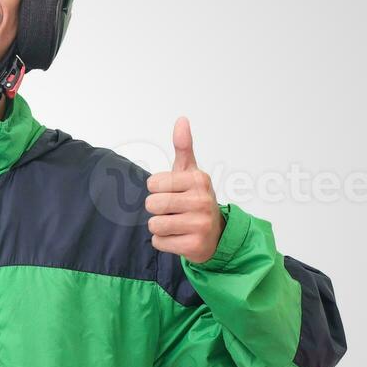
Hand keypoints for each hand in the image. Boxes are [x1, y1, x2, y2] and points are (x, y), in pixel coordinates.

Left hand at [145, 117, 224, 262]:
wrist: (215, 233)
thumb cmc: (195, 199)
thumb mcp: (190, 172)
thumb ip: (183, 147)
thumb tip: (181, 120)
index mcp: (198, 179)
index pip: (153, 183)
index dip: (157, 189)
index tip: (172, 192)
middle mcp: (202, 201)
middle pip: (152, 204)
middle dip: (157, 209)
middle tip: (173, 210)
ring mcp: (200, 224)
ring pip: (154, 224)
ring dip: (160, 226)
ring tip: (176, 224)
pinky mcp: (194, 246)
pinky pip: (159, 242)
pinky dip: (164, 241)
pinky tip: (179, 237)